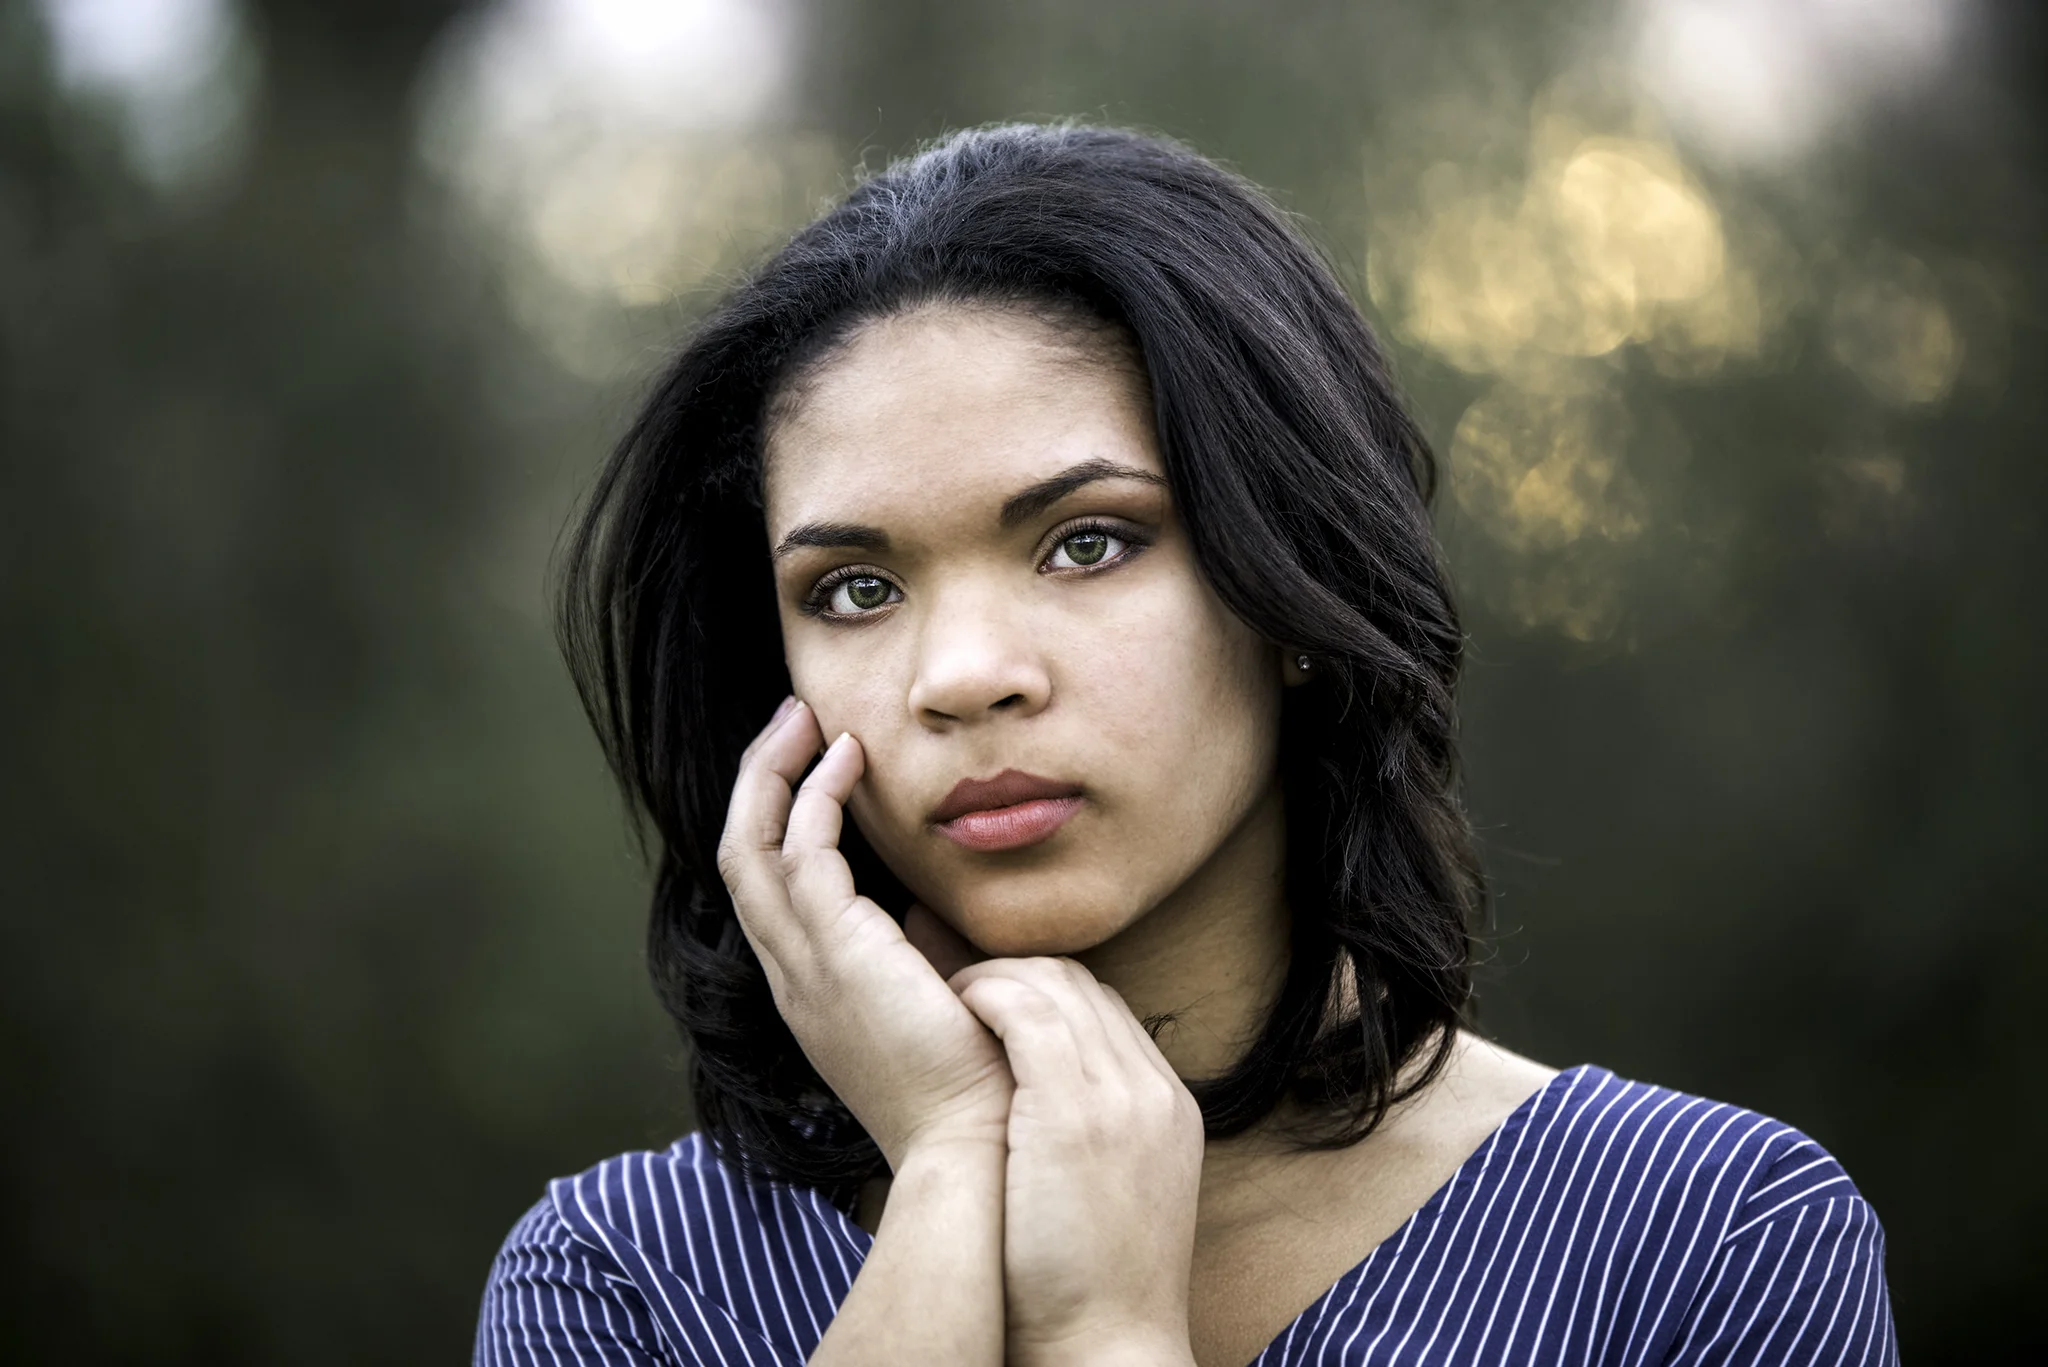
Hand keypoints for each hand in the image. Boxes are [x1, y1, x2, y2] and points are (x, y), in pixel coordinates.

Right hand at [716, 699, 1011, 1167]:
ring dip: (773, 772)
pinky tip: (849, 760)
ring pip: (749, 844)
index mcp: (809, 987)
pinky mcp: (834, 950)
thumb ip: (921, 951)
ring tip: (806, 717)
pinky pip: (801, 849)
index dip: (774, 817)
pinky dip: (816, 795)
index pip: (764, 887)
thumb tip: (930, 907)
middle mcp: (790, 974)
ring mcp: (802, 964)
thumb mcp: (934, 999)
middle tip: (792, 718)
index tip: (813, 762)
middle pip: (738, 854)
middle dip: (758, 779)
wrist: (975, 1142)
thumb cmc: (971, 1078)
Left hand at [950, 957, 1204, 1365]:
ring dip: (994, 978)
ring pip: (1058, 985)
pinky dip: (987, 998)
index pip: (1108, 1010)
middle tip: (957, 974)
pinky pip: (1029, 1014)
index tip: (993, 994)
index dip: (1046, 990)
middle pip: (1086, 985)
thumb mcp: (1107, 1191)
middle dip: (1018, 968)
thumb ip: (1087, 1131)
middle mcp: (1153, 1090)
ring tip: (946, 994)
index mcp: (1167, 1107)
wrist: (1105, 1345)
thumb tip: (1027, 1100)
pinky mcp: (1076, 1111)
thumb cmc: (1084, 1285)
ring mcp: (1122, 1096)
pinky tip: (954, 1012)